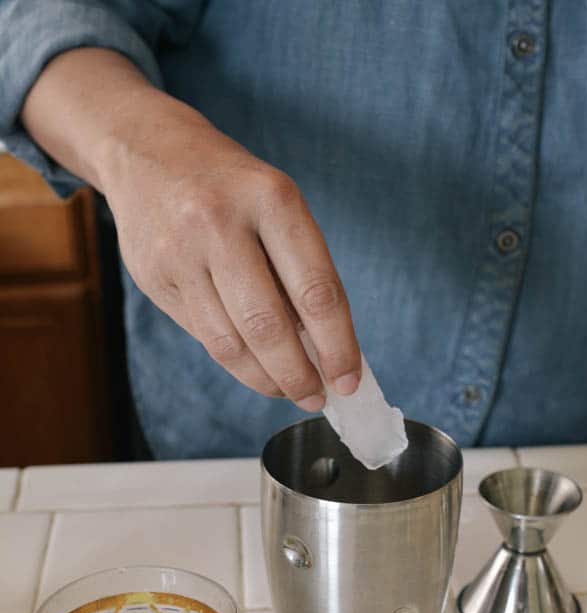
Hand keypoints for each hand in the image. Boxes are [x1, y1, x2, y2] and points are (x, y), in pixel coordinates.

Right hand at [98, 92, 361, 409]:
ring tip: (287, 390)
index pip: (316, 290)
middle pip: (269, 326)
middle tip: (315, 397)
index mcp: (271, 199)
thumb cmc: (231, 187)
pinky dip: (235, 362)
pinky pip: (203, 337)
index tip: (348, 380)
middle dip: (298, 375)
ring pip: (230, 343)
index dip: (337, 346)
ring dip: (265, 379)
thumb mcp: (277, 205)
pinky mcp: (153, 279)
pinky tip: (254, 368)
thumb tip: (326, 350)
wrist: (146, 151)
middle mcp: (221, 223)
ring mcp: (180, 253)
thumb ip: (299, 270)